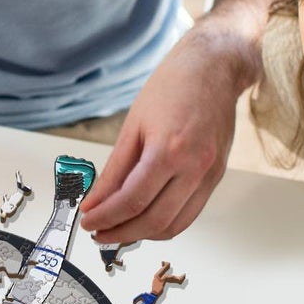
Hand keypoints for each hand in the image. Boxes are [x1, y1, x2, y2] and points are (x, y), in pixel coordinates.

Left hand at [79, 27, 247, 244]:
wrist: (214, 68)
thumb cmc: (173, 86)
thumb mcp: (133, 126)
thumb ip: (114, 171)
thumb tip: (94, 202)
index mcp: (169, 149)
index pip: (132, 201)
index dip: (105, 218)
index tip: (87, 222)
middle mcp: (195, 166)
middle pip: (154, 220)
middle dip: (121, 233)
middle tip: (98, 232)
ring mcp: (209, 174)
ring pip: (175, 225)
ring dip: (143, 235)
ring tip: (118, 230)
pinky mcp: (216, 177)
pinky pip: (190, 214)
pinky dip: (165, 224)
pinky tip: (144, 218)